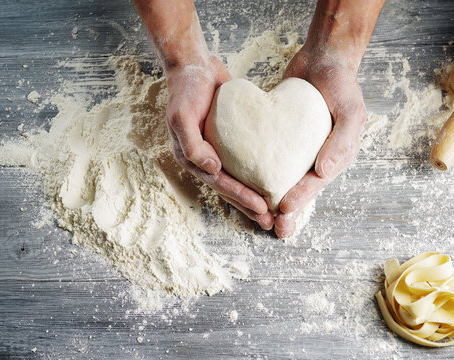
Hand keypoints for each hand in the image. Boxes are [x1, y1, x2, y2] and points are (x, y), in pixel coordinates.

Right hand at [166, 57, 273, 229]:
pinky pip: (244, 161)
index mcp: (192, 158)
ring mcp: (217, 151)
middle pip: (228, 188)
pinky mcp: (230, 141)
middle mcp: (204, 159)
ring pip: (237, 179)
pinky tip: (270, 180)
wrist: (194, 66)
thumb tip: (210, 169)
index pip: (219, 183)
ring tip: (272, 211)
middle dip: (249, 206)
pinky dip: (255, 174)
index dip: (240, 197)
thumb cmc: (186, 90)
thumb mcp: (182, 116)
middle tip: (270, 221)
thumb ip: (192, 144)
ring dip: (252, 196)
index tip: (261, 208)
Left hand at [274, 46, 366, 236]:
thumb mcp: (351, 110)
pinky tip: (248, 182)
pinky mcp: (283, 137)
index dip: (301, 197)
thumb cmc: (341, 83)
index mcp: (338, 155)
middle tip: (272, 227)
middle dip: (287, 208)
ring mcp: (301, 148)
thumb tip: (325, 171)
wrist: (323, 58)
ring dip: (274, 196)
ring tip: (260, 215)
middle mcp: (319, 156)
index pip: (317, 182)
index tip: (283, 209)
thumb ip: (342, 140)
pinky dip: (263, 171)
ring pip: (286, 177)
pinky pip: (273, 157)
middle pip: (301, 187)